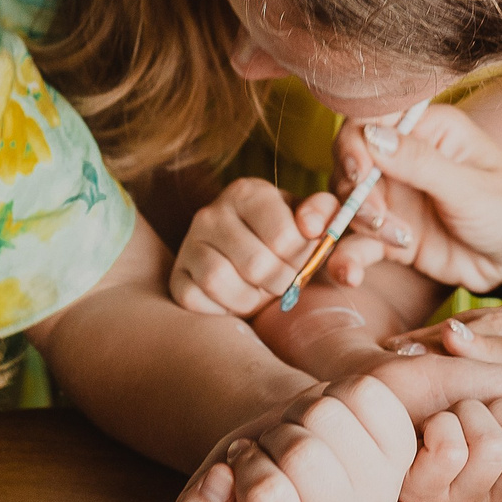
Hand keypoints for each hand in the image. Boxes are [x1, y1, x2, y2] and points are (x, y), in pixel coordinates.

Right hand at [169, 177, 342, 315]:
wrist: (257, 264)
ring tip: (262, 291)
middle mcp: (210, 213)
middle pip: (254, 263)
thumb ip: (324, 213)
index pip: (282, 236)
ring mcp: (188, 244)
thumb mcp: (313, 222)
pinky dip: (223, 309)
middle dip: (280, 282)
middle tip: (286, 282)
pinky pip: (196, 300)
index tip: (304, 260)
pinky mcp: (176, 277)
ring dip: (251, 297)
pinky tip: (238, 300)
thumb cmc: (289, 242)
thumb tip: (312, 227)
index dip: (301, 259)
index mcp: (247, 192)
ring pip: (219, 280)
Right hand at [173, 374, 414, 501]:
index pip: (266, 496)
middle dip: (275, 437)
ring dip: (302, 411)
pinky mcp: (403, 449)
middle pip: (303, 455)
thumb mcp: (206, 501)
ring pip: (330, 416)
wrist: (288, 445)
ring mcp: (384, 494)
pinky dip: (338, 391)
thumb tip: (222, 480)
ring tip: (302, 433)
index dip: (244, 466)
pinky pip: (365, 394)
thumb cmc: (247, 475)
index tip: (247, 468)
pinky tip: (335, 419)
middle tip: (276, 449)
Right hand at [328, 106, 501, 292]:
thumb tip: (370, 135)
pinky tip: (351, 274)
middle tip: (378, 215)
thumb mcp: (470, 187)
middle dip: (354, 189)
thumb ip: (420, 163)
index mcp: (427, 129)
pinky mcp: (391, 237)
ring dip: (356, 222)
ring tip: (395, 240)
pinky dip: (348, 258)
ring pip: (347, 203)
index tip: (360, 171)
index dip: (355, 143)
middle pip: (350, 162)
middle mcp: (403, 159)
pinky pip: (357, 243)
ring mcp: (394, 198)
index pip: (370, 120)